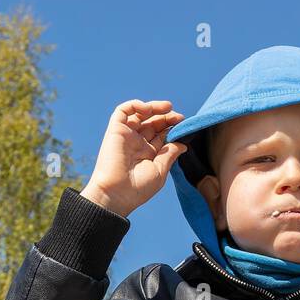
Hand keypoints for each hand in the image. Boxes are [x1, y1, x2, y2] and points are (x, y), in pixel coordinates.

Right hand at [80, 99, 187, 216]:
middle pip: (153, 123)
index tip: (184, 126)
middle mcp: (137, 143)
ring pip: (140, 114)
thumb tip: (184, 144)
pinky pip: (123, 111)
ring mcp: (126, 135)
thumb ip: (170, 154)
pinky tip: (148, 109)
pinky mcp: (115, 130)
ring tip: (168, 107)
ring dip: (154, 108)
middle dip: (166, 117)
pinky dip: (135, 105)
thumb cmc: (138, 188)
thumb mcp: (160, 171)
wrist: (116, 194)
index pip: (162, 135)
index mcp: (148, 154)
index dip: (172, 128)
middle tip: (180, 117)